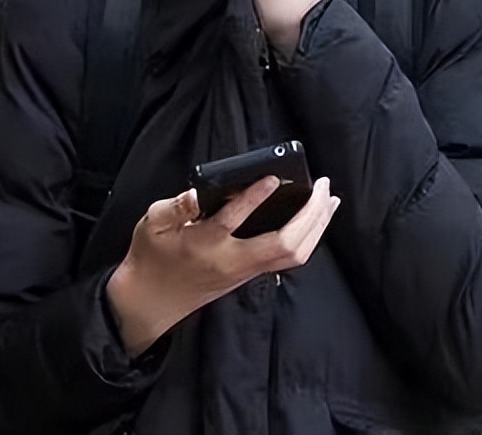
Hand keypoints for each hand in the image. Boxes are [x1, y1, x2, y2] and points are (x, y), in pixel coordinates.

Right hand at [106, 176, 339, 355]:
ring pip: (293, 255)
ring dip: (316, 227)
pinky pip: (289, 259)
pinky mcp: (250, 275)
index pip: (232, 221)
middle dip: (310, 215)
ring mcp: (245, 272)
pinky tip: (316, 221)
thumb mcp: (152, 225)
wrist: (151, 302)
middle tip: (323, 185)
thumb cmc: (151, 257)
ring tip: (330, 200)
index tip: (273, 178)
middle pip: (284, 245)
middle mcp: (233, 261)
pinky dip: (309, 238)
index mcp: (205, 244)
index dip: (254, 198)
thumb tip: (198, 192)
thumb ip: (175, 207)